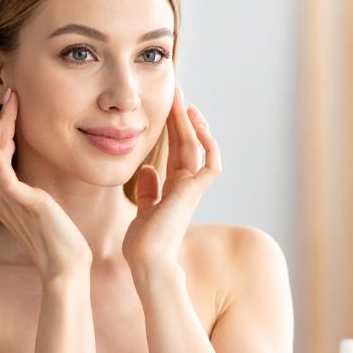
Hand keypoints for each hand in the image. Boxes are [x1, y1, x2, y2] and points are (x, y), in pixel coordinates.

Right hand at [0, 89, 91, 276]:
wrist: (67, 269)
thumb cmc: (64, 246)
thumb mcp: (49, 216)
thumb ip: (41, 201)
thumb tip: (45, 192)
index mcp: (8, 202)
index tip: (6, 115)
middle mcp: (2, 201)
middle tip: (7, 97)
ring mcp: (8, 202)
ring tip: (6, 104)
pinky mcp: (21, 203)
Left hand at [122, 87, 221, 270]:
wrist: (146, 259)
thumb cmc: (142, 242)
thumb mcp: (142, 209)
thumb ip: (148, 190)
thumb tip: (148, 170)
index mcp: (175, 189)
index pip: (177, 151)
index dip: (173, 129)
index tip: (166, 109)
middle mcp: (187, 186)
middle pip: (188, 143)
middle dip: (181, 117)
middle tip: (176, 92)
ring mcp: (193, 188)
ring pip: (199, 148)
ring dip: (192, 123)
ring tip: (184, 101)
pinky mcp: (195, 191)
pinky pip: (210, 161)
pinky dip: (207, 143)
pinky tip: (196, 124)